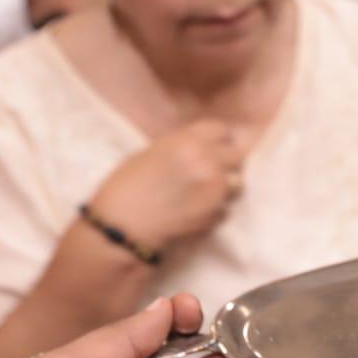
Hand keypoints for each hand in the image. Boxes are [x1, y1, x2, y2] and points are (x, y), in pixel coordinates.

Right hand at [90, 120, 247, 251]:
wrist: (119, 227)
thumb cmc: (125, 188)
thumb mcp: (151, 153)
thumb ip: (183, 146)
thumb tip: (206, 146)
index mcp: (187, 141)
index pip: (222, 130)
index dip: (219, 140)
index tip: (215, 149)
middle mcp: (207, 160)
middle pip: (238, 155)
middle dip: (228, 163)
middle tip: (212, 174)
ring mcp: (215, 188)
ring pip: (238, 184)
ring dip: (224, 189)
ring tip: (202, 197)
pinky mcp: (216, 214)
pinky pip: (226, 209)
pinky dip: (215, 213)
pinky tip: (194, 215)